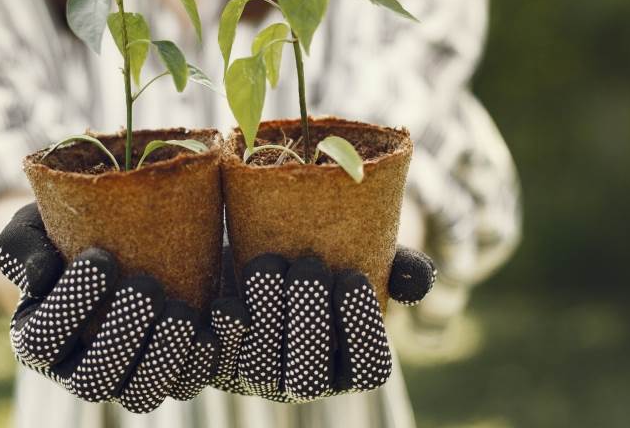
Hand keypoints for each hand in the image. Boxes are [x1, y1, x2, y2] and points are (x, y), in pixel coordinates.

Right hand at [0, 203, 218, 412]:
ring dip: (163, 356)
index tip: (103, 258)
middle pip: (93, 380)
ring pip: (142, 394)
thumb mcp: (37, 225)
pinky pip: (186, 383)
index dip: (69, 307)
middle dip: (121, 336)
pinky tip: (216, 321)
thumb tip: (40, 276)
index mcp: (40, 339)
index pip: (42, 341)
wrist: (128, 235)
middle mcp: (80, 371)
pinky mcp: (171, 376)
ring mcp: (127, 380)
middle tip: (147, 286)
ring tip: (182, 311)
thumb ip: (20, 245)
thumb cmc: (75, 230)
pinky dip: (203, 359)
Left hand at [209, 245, 435, 401]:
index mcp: (347, 363)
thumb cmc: (317, 253)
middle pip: (310, 377)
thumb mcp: (360, 254)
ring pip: (260, 370)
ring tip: (267, 266)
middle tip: (308, 267)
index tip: (351, 278)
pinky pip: (212, 367)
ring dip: (265, 321)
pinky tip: (223, 304)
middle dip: (310, 324)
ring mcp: (256, 378)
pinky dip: (217, 338)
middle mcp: (302, 380)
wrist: (250, 249)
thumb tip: (418, 279)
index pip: (369, 369)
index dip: (362, 331)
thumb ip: (395, 265)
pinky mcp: (214, 365)